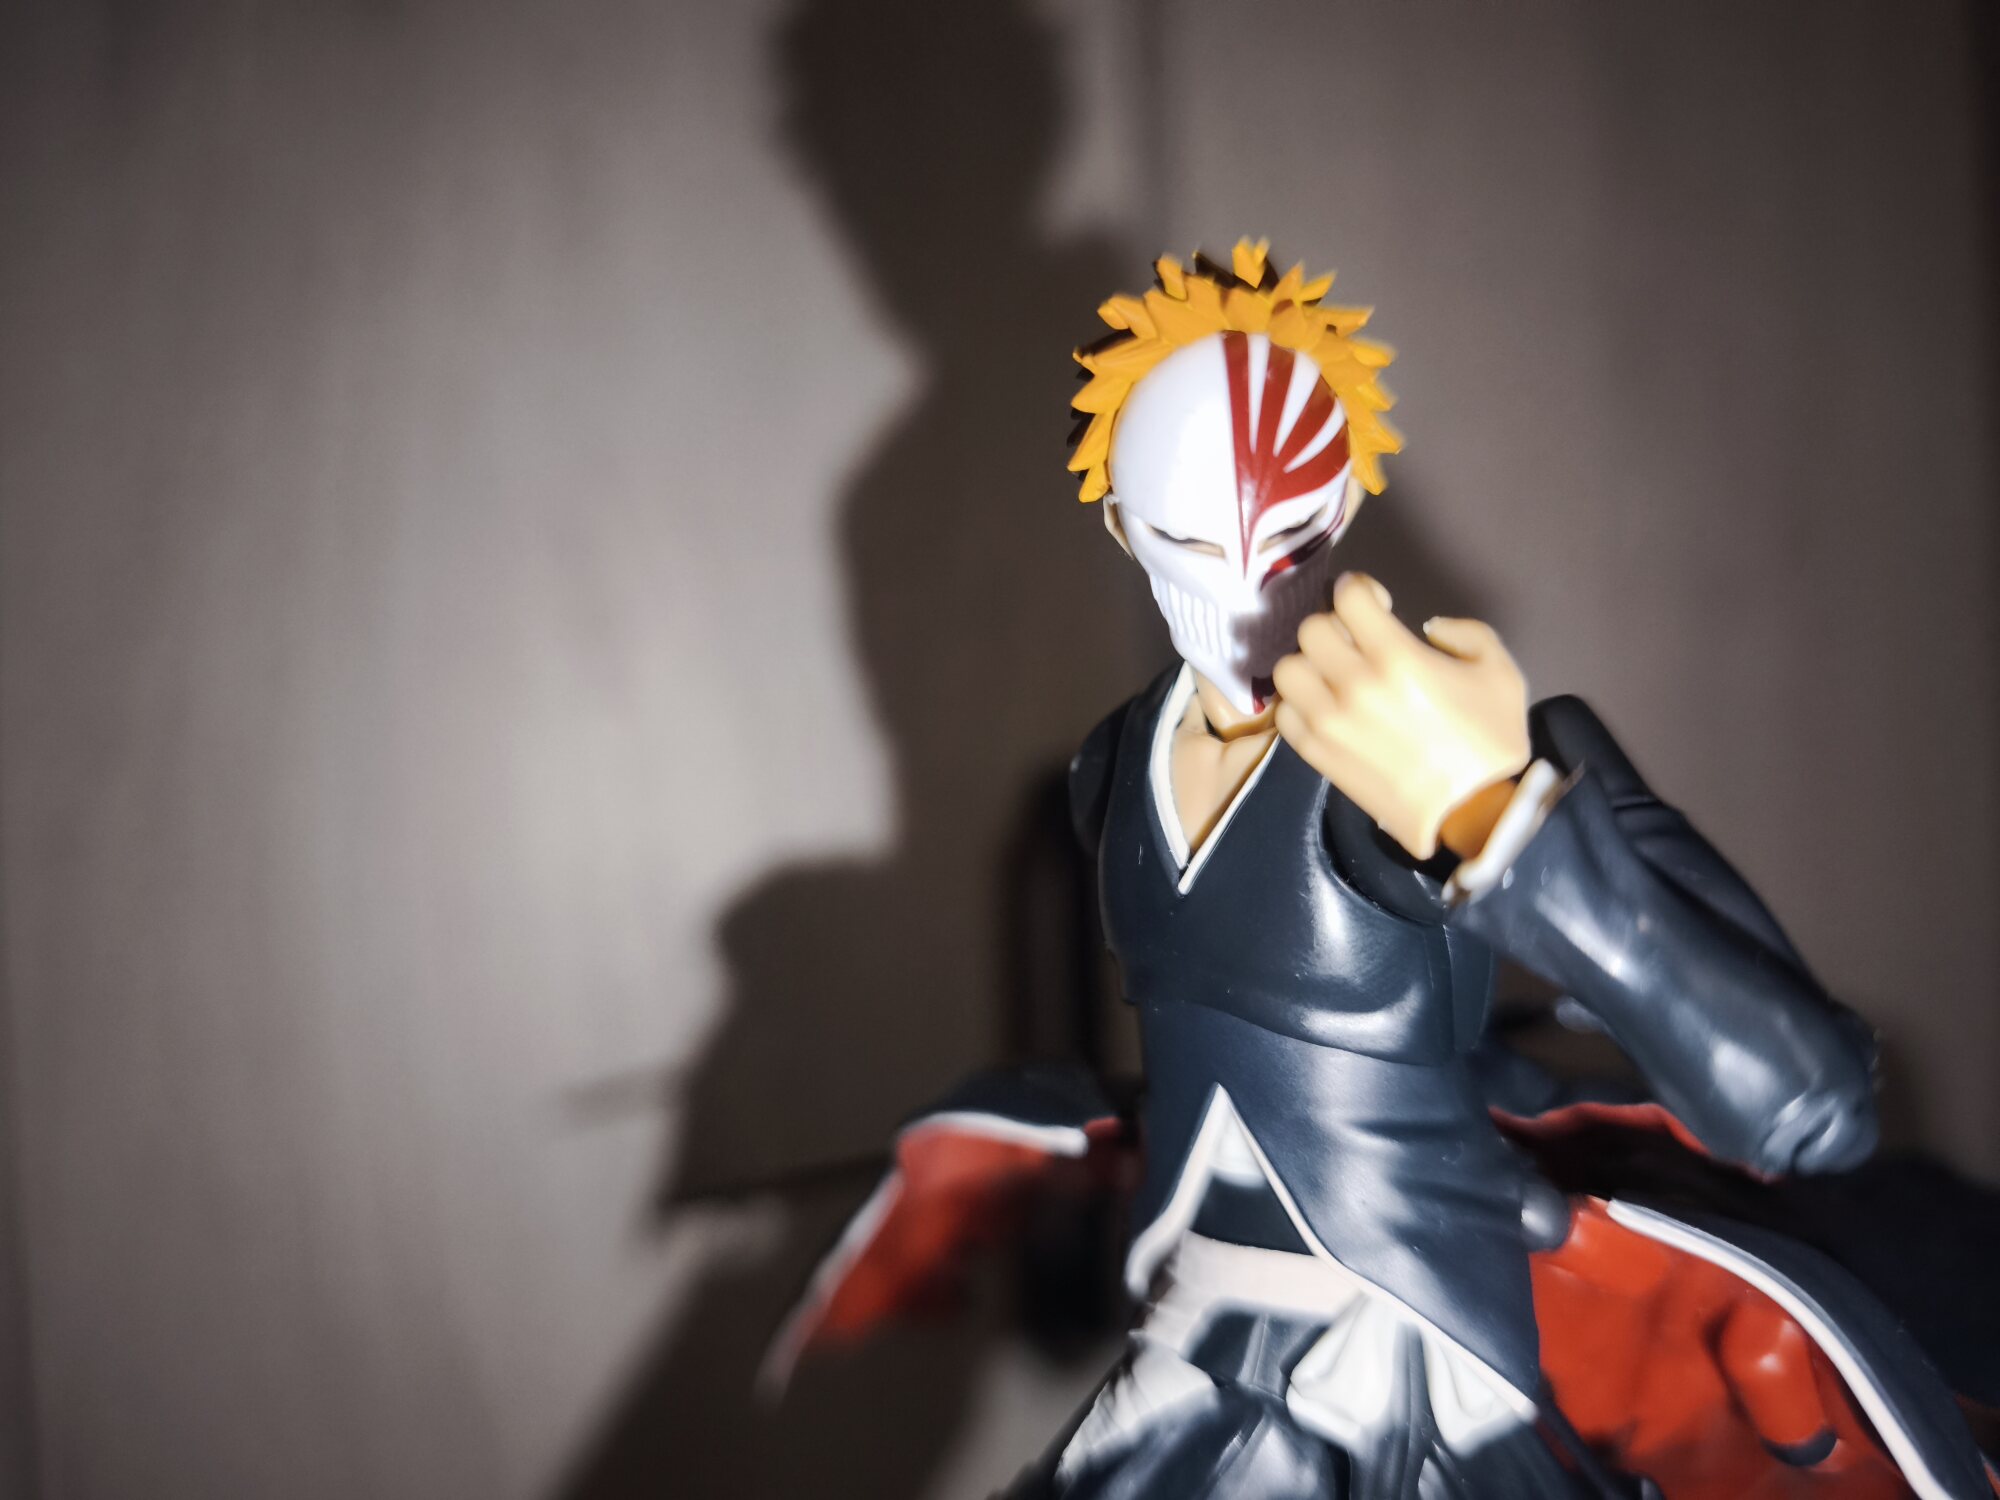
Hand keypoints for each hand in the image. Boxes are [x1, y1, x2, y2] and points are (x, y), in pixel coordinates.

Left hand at [1273, 573, 1530, 858]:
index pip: (1348, 596)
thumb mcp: (1499, 670)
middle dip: (1336, 626)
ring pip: (1288, 669)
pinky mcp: (1316, 754)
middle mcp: (1354, 684)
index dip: (1358, 588)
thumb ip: (1464, 633)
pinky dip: (1298, 704)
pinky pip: (1283, 713)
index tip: (1371, 600)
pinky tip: (1323, 708)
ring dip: (1309, 665)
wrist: (1473, 813)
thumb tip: (1426, 629)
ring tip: (1333, 676)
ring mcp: (1328, 721)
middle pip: (1311, 628)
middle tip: (1355, 640)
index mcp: (1397, 656)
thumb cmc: (1491, 741)